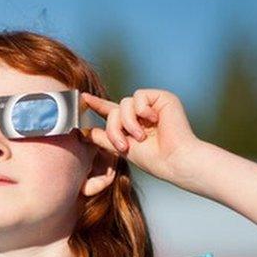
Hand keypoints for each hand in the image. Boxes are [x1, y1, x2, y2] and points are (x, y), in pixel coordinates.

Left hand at [81, 89, 205, 181]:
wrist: (174, 160)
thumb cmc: (152, 159)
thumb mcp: (121, 148)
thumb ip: (104, 138)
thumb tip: (86, 131)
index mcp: (131, 125)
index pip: (111, 111)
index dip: (96, 105)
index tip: (82, 97)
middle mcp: (141, 113)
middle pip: (114, 110)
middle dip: (114, 128)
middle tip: (123, 145)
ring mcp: (151, 105)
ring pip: (124, 103)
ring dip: (127, 122)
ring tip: (140, 137)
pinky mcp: (162, 98)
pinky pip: (139, 96)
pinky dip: (142, 110)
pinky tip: (154, 120)